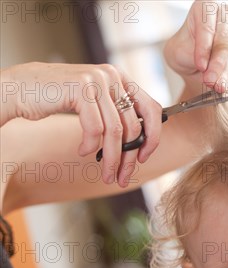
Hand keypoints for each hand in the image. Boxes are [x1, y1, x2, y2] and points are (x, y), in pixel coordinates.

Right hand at [1, 62, 161, 186]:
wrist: (20, 88)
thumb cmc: (58, 98)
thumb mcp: (94, 103)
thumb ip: (116, 114)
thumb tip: (140, 143)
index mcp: (121, 79)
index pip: (152, 109)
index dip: (152, 137)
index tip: (143, 158)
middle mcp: (112, 76)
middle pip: (133, 126)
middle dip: (129, 157)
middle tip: (122, 177)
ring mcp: (97, 80)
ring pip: (115, 131)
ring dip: (111, 159)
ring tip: (106, 174)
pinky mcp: (80, 89)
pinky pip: (95, 128)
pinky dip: (90, 145)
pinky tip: (83, 151)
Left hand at [164, 1, 227, 92]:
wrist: (193, 64)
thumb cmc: (183, 51)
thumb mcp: (178, 51)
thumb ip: (191, 55)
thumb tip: (206, 66)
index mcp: (205, 7)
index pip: (206, 27)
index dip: (204, 47)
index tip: (200, 64)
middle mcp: (224, 16)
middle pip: (223, 40)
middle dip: (217, 63)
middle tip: (209, 79)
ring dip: (224, 73)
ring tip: (216, 86)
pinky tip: (224, 86)